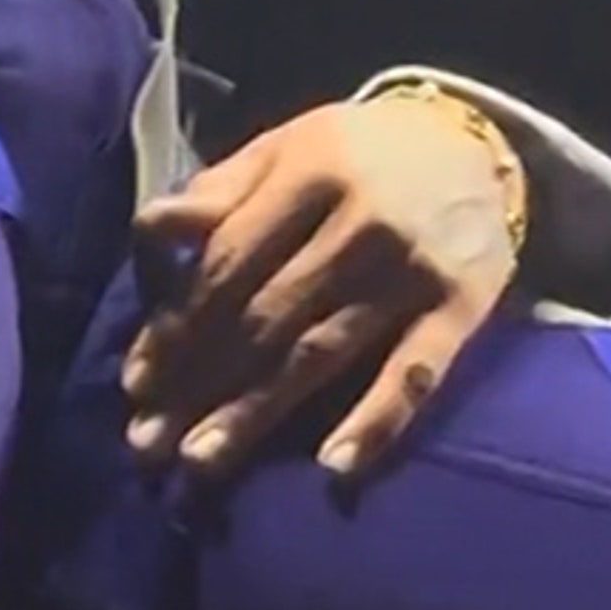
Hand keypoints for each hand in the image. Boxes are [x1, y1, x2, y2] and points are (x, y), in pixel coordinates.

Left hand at [120, 94, 518, 483]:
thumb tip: (153, 230)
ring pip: (322, 351)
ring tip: (202, 461)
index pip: (227, 263)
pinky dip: (378, 421)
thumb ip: (220, 189)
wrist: (474, 140)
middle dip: (199, 382)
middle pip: (265, 316)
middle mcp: (357, 222)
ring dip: (258, 412)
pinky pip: (417, 373)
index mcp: (306, 174)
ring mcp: (411, 269)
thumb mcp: (286, 147)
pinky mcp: (462, 308)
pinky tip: (335, 469)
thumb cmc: (356, 151)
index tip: (135, 381)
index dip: (176, 324)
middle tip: (147, 442)